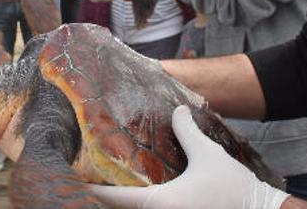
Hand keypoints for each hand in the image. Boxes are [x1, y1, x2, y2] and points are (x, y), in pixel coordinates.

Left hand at [90, 105, 288, 208]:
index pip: (114, 199)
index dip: (90, 191)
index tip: (74, 183)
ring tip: (107, 192)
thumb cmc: (233, 187)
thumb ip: (187, 131)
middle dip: (103, 201)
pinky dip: (138, 208)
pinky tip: (135, 199)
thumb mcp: (208, 154)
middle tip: (86, 185)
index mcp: (160, 203)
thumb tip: (178, 109)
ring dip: (120, 206)